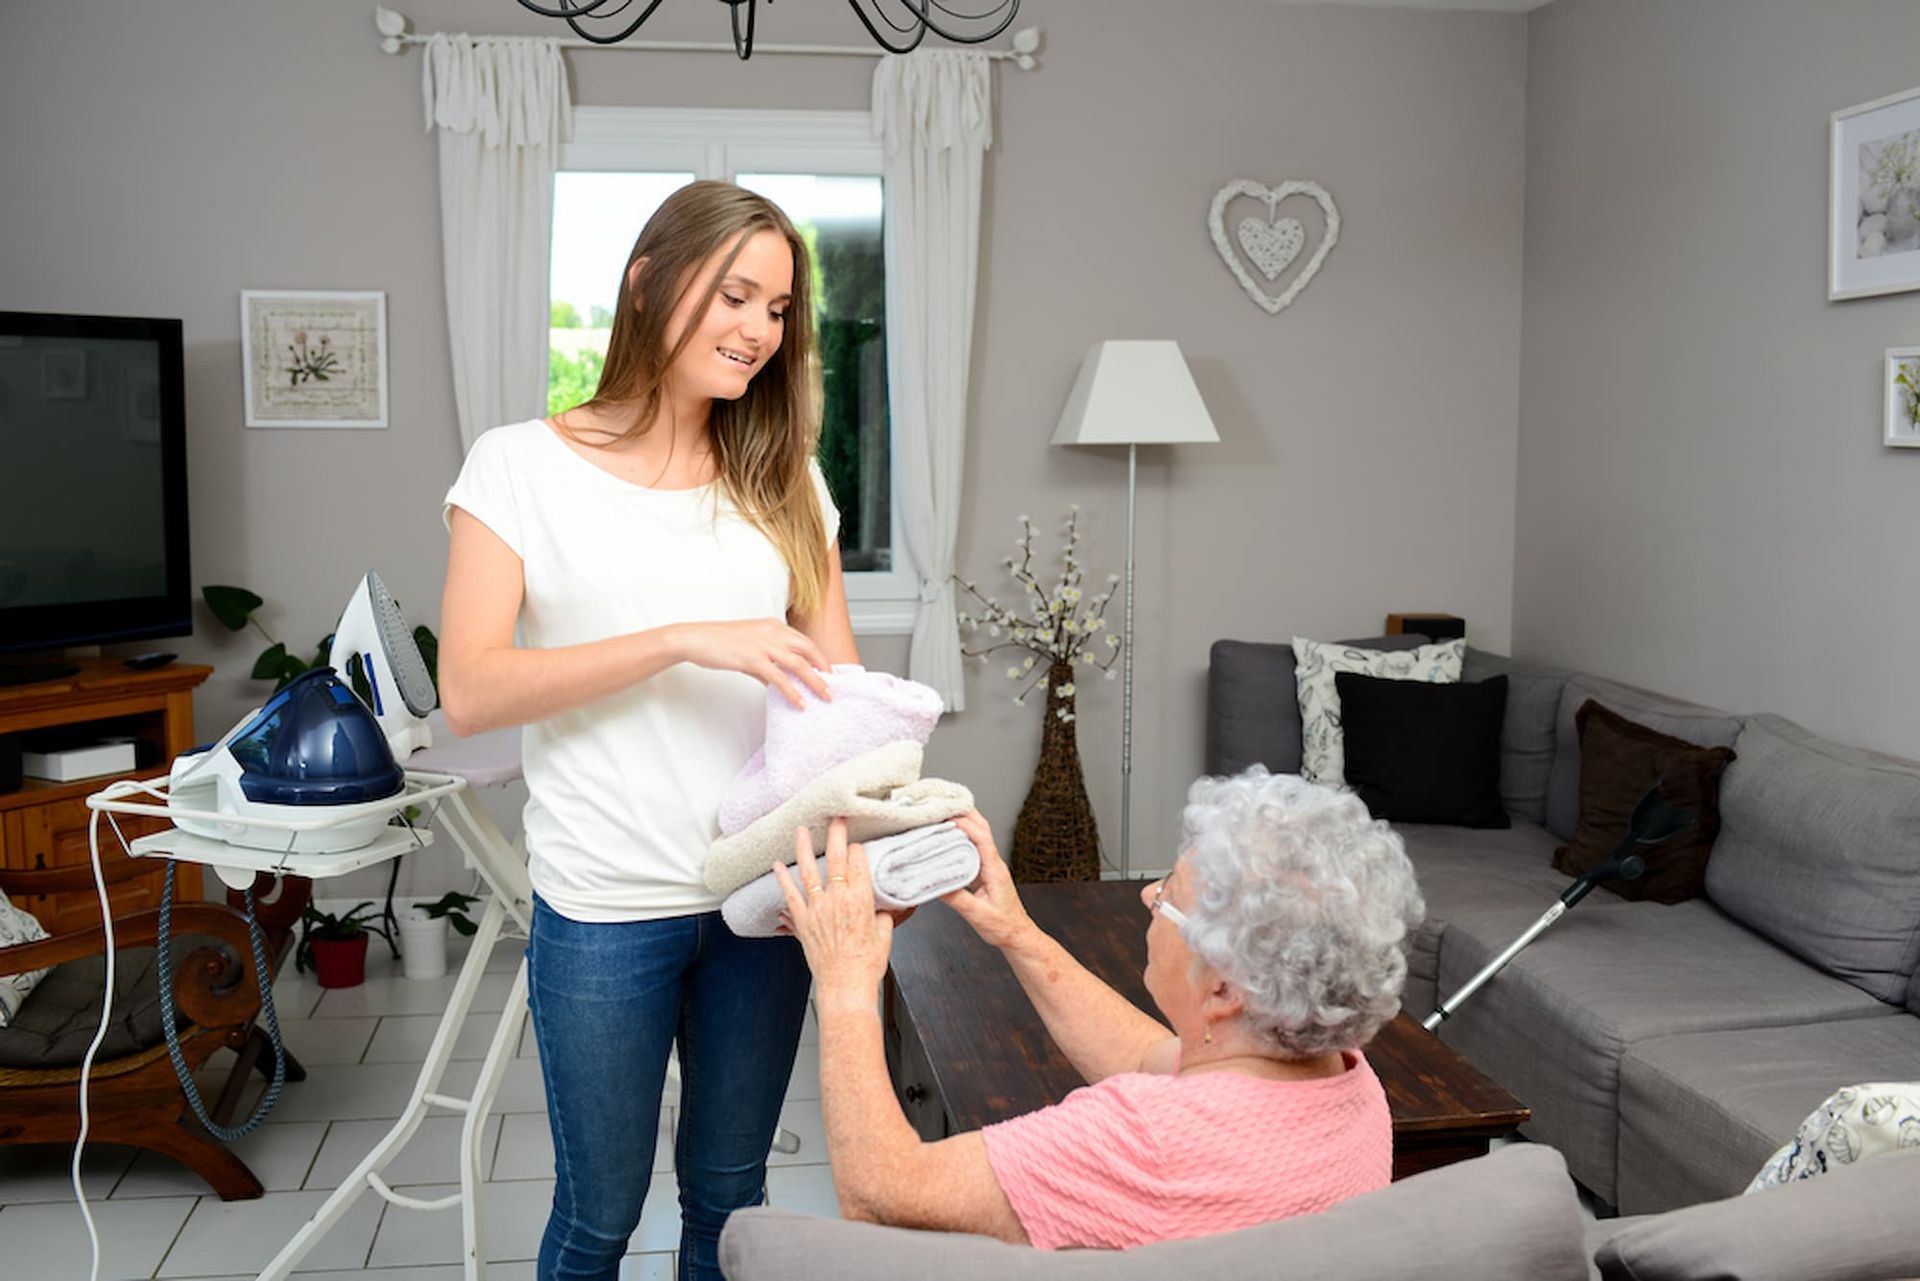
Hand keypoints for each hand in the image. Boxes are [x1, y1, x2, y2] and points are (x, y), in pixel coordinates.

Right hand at [674, 618, 831, 707]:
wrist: (695, 638)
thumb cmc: (718, 642)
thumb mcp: (748, 647)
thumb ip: (765, 663)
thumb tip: (775, 683)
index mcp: (773, 625)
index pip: (804, 641)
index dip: (819, 657)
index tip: (828, 673)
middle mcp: (772, 632)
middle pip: (809, 650)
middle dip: (824, 669)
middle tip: (832, 687)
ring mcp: (763, 644)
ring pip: (800, 664)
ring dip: (815, 682)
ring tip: (825, 697)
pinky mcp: (753, 659)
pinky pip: (779, 678)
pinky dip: (792, 691)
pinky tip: (799, 702)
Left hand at [773, 818, 893, 1003]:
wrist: (846, 985)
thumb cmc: (866, 964)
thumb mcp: (885, 935)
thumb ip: (884, 915)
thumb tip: (886, 908)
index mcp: (861, 899)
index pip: (858, 862)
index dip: (858, 850)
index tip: (857, 845)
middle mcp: (838, 899)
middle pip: (837, 858)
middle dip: (837, 834)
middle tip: (835, 817)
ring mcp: (818, 908)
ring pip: (810, 870)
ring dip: (805, 848)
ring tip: (802, 830)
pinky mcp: (803, 921)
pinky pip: (790, 895)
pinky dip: (782, 879)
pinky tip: (777, 865)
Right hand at [942, 811, 1037, 951]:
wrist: (1017, 935)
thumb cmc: (1003, 927)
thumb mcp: (978, 915)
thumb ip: (957, 899)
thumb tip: (935, 884)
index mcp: (995, 869)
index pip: (981, 837)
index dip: (964, 823)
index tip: (945, 815)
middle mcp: (994, 863)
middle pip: (981, 828)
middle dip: (963, 812)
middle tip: (942, 802)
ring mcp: (990, 866)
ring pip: (977, 835)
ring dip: (962, 822)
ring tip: (941, 814)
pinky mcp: (984, 872)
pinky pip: (972, 848)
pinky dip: (960, 838)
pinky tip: (947, 838)